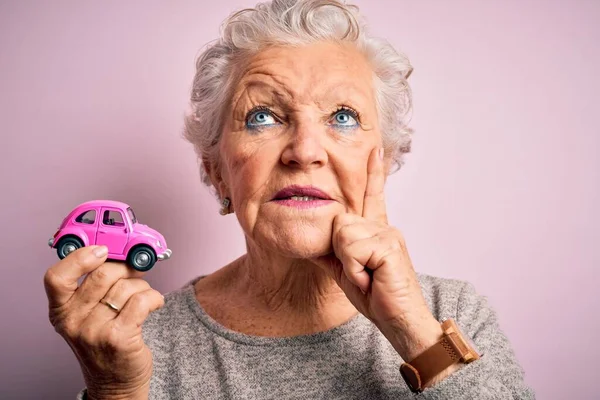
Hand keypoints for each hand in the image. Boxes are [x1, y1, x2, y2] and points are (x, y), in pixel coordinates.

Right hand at [43, 245, 163, 399]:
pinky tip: (154, 303)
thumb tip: (118, 252)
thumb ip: (92, 287)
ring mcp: (94, 331)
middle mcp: (73, 322)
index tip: (101, 251)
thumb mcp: (85, 316)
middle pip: (102, 274)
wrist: (115, 383)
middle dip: (125, 268)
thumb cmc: (103, 343)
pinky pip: (142, 300)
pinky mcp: (119, 338)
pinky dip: (154, 297)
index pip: (56, 277)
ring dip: (142, 286)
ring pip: (126, 286)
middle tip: (135, 271)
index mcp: (60, 311)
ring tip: (142, 297)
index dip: (79, 258)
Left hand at [312, 148, 441, 359]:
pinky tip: (371, 279)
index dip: (374, 173)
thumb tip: (311, 241)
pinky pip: (352, 249)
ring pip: (343, 234)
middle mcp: (384, 227)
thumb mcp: (346, 271)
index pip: (373, 196)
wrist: (397, 319)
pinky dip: (355, 270)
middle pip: (339, 222)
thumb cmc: (376, 296)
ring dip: (348, 263)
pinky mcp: (389, 245)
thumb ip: (333, 252)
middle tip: (361, 273)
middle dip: (340, 252)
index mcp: (375, 230)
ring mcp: (388, 234)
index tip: (376, 148)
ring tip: (367, 277)